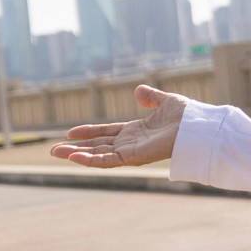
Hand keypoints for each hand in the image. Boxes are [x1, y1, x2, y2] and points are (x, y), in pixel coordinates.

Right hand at [49, 84, 186, 167]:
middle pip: (97, 147)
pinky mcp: (133, 158)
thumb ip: (151, 97)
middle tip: (53, 150)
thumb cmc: (187, 116)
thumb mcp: (165, 102)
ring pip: (97, 155)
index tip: (69, 133)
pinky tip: (73, 157)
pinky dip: (90, 160)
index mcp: (136, 131)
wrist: (197, 126)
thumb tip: (138, 90)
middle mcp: (131, 143)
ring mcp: (130, 151)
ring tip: (54, 153)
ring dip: (76, 155)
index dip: (88, 133)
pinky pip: (107, 160)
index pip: (106, 134)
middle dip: (75, 149)